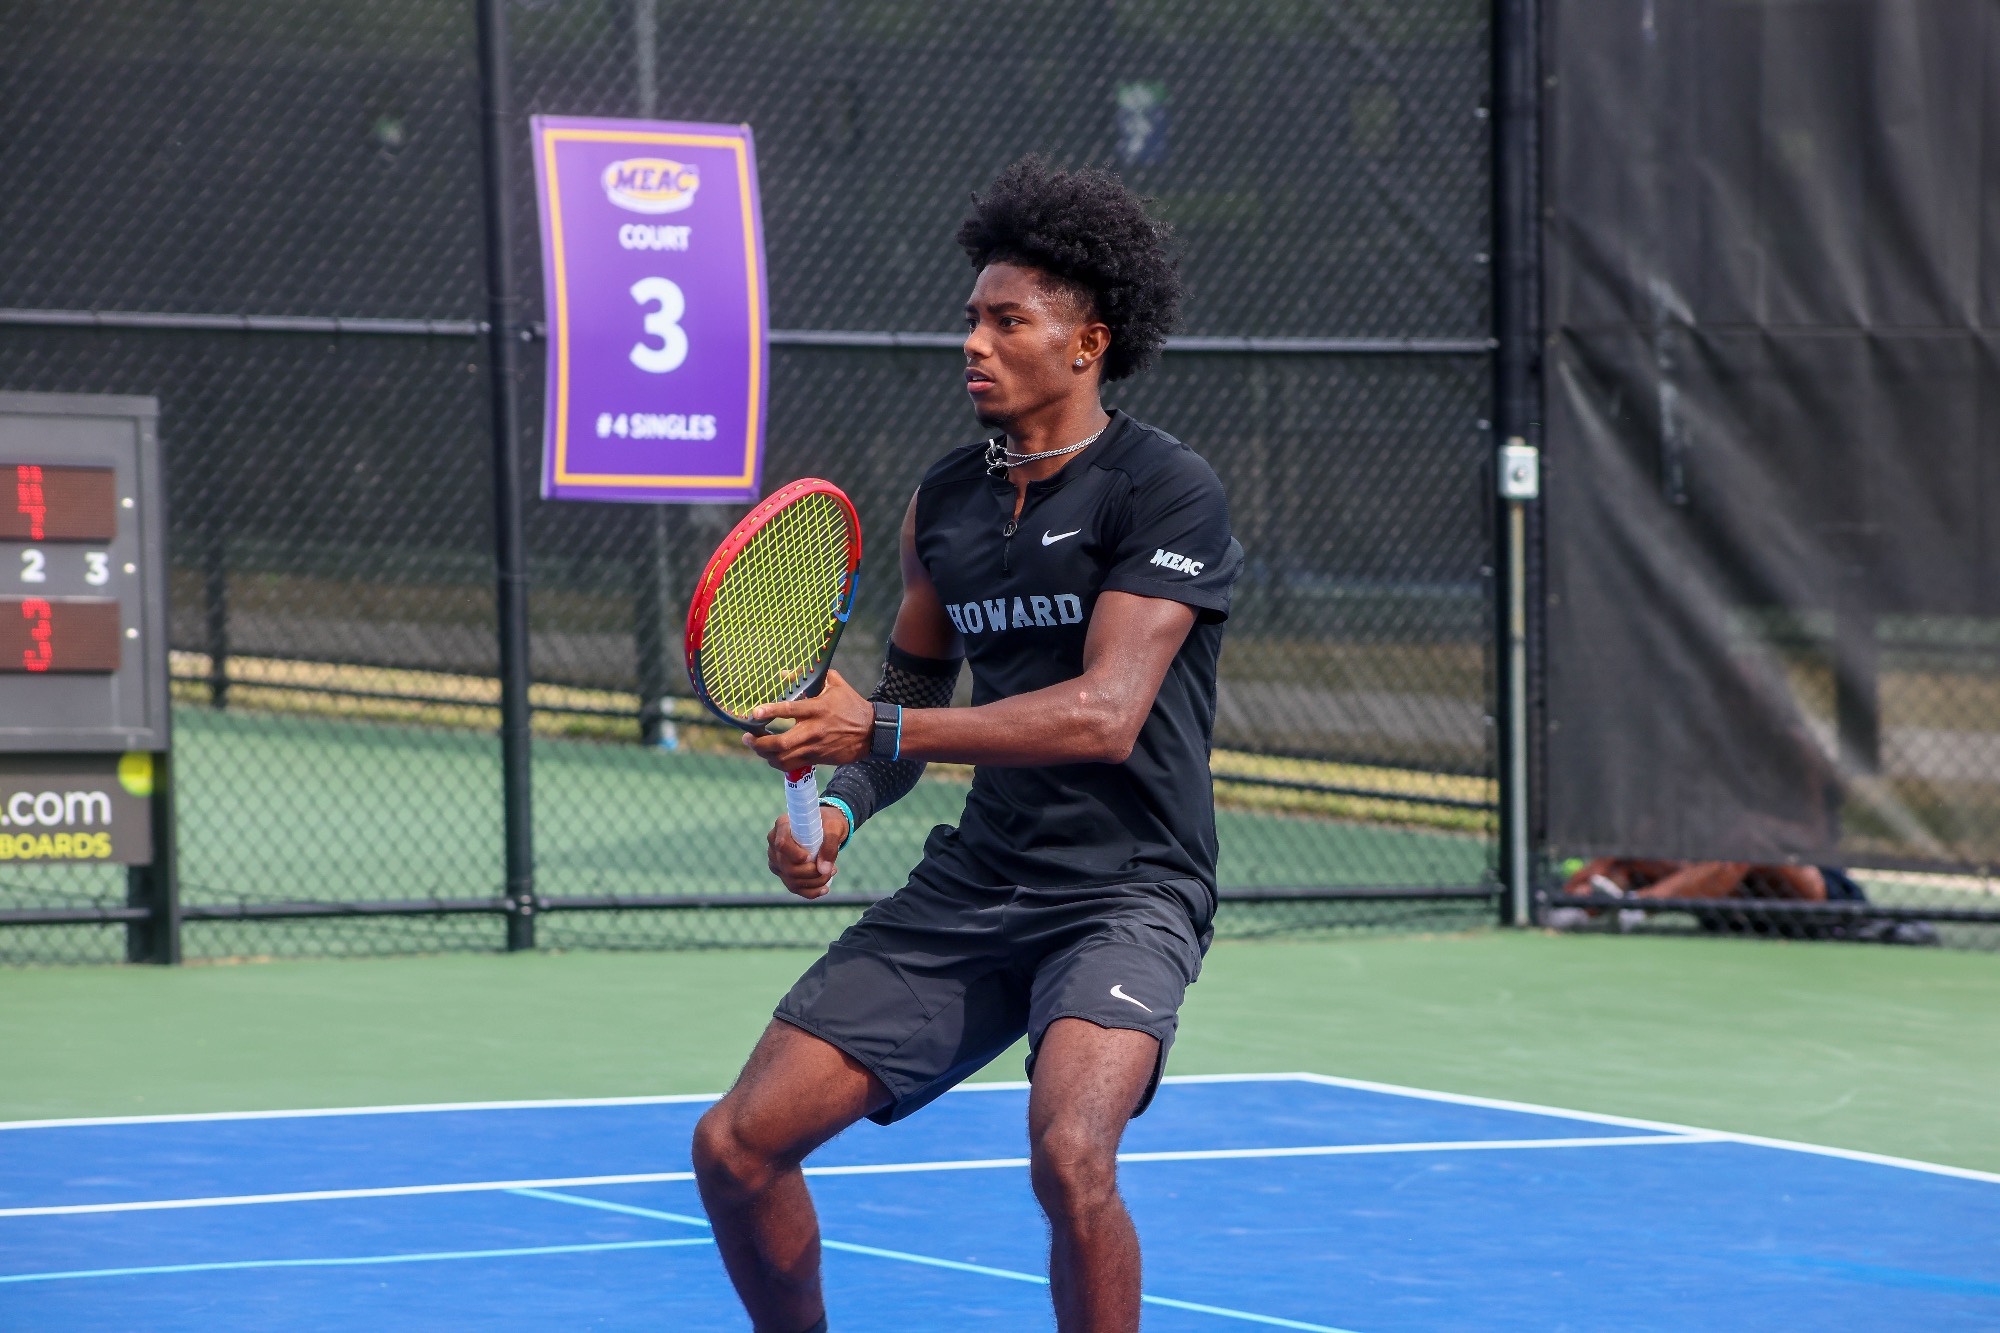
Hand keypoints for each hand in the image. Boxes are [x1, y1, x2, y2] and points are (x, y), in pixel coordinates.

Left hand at [745, 669, 872, 771]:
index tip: (753, 713)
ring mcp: (814, 747)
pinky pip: (791, 766)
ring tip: (755, 746)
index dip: (769, 712)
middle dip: (759, 743)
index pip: (789, 710)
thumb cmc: (851, 705)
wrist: (872, 733)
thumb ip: (809, 677)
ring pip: (782, 758)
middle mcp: (814, 730)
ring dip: (764, 754)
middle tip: (747, 737)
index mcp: (818, 709)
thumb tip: (784, 674)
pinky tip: (771, 756)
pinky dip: (776, 763)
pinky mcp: (816, 759)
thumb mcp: (835, 684)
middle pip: (780, 743)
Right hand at [766, 805, 848, 898]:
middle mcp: (774, 844)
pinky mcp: (783, 873)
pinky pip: (794, 888)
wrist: (827, 829)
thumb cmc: (828, 824)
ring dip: (814, 881)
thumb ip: (830, 845)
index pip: (781, 844)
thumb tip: (823, 869)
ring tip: (832, 872)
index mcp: (783, 825)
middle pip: (786, 866)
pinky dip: (810, 891)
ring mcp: (777, 861)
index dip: (795, 854)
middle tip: (832, 868)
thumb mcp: (834, 828)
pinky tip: (824, 889)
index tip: (809, 857)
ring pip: (790, 879)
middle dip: (811, 872)